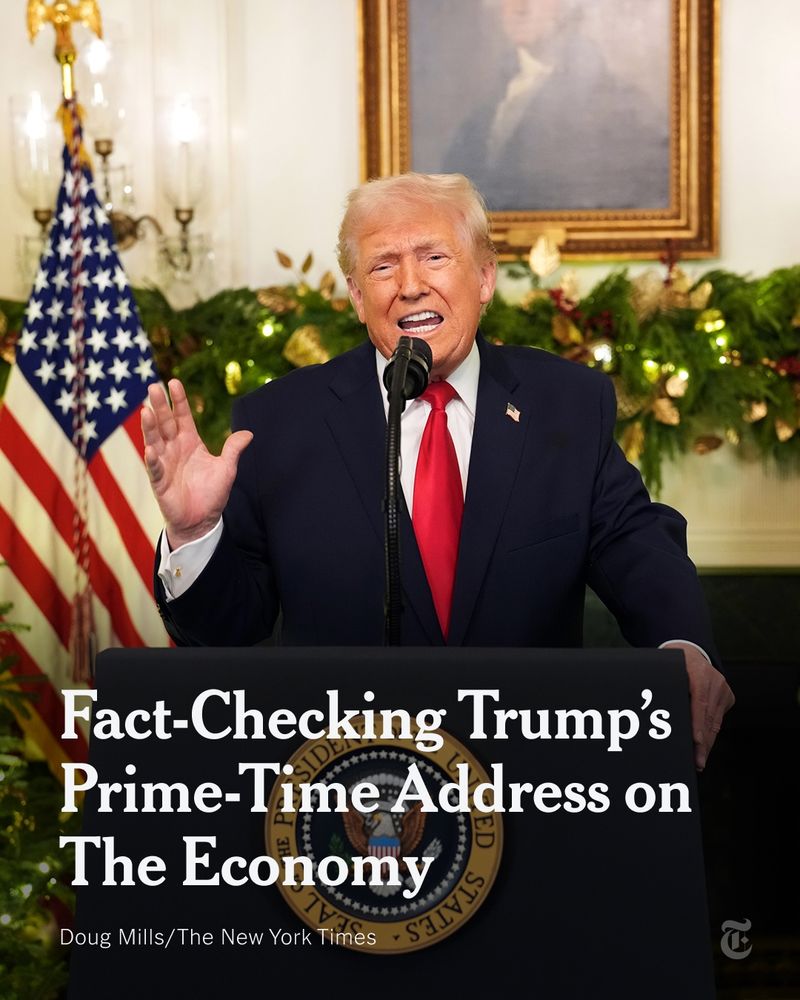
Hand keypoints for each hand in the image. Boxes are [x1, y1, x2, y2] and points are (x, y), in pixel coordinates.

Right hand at [141, 379, 252, 548]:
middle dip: (160, 406)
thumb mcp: (226, 468)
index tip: (174, 382)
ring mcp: (164, 464)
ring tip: (146, 411)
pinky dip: (152, 459)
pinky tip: (151, 449)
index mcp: (190, 442)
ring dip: (150, 427)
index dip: (179, 401)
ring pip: (155, 441)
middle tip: (153, 387)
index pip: (182, 417)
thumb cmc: (211, 493)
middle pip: (165, 423)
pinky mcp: (159, 482)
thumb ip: (234, 449)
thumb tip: (249, 433)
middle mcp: (174, 449)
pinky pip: (155, 468)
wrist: (202, 520)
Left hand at [663, 642, 734, 771]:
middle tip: (697, 762)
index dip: (698, 725)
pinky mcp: (727, 696)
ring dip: (707, 742)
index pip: (699, 703)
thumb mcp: (666, 672)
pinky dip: (710, 733)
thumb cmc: (672, 664)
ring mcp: (723, 689)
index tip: (696, 742)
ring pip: (715, 722)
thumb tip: (657, 715)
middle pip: (709, 717)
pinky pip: (718, 719)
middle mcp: (715, 681)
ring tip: (699, 760)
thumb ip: (666, 690)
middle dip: (702, 742)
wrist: (691, 651)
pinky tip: (704, 747)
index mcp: (698, 673)